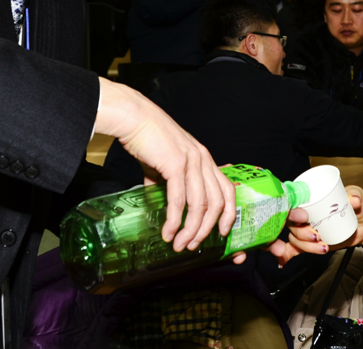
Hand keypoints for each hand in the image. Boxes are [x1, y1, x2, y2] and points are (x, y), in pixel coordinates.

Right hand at [95, 78, 235, 251]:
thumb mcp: (164, 163)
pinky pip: (180, 199)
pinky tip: (168, 232)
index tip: (222, 233)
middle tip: (193, 245)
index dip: (228, 214)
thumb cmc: (148, 138)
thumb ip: (167, 183)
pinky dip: (175, 220)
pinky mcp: (176, 164)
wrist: (134, 118)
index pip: (228, 189)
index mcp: (205, 159)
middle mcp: (203, 160)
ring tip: (180, 244)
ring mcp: (192, 161)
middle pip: (218, 202)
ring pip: (201, 205)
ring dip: (191, 229)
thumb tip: (162, 204)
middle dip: (207, 229)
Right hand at [268, 185, 362, 266]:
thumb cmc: (358, 204)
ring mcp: (305, 228)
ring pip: (294, 237)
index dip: (292, 210)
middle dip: (299, 232)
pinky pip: (294, 248)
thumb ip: (356, 195)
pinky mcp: (309, 242)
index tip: (304, 217)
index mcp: (309, 198)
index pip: (292, 201)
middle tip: (315, 236)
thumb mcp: (357, 197)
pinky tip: (282, 261)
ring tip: (323, 247)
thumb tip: (353, 199)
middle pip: (290, 222)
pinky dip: (287, 254)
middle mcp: (304, 212)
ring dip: (304, 245)